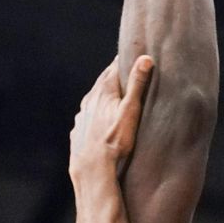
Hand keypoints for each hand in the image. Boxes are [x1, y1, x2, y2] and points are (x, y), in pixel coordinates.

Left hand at [69, 55, 153, 178]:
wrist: (92, 168)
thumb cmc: (114, 140)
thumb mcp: (130, 111)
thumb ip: (137, 84)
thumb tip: (145, 58)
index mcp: (103, 91)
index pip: (113, 68)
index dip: (122, 61)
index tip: (130, 55)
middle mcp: (89, 100)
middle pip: (102, 82)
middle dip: (112, 75)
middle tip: (122, 68)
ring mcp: (82, 116)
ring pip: (93, 98)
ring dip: (102, 93)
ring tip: (112, 93)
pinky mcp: (78, 130)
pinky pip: (87, 115)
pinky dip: (94, 111)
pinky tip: (98, 117)